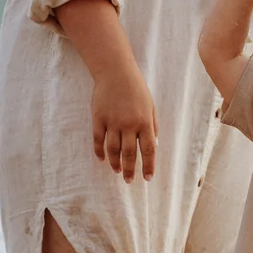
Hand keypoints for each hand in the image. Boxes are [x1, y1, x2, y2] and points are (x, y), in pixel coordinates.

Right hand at [91, 66, 157, 181]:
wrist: (115, 72)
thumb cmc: (137, 89)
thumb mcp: (151, 106)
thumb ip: (153, 126)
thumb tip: (154, 146)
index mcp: (144, 122)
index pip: (148, 149)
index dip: (148, 166)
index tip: (147, 178)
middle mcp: (129, 124)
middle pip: (129, 153)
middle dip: (130, 170)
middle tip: (129, 181)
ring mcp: (112, 122)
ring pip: (113, 150)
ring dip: (115, 163)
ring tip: (117, 171)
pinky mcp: (98, 118)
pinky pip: (98, 140)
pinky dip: (99, 151)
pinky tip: (102, 159)